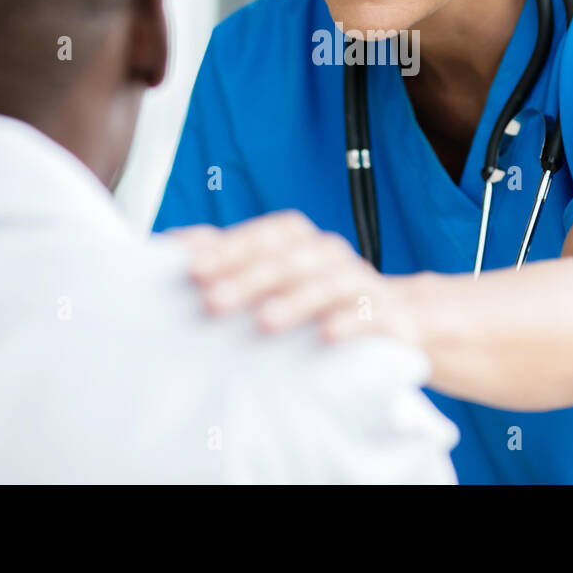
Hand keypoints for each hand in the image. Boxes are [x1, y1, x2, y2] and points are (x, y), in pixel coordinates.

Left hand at [168, 210, 427, 347]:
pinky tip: (327, 336)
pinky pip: (369, 314)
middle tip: (211, 300)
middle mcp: (328, 255)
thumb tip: (176, 246)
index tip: (188, 265)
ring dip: (295, 301)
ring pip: (326, 284)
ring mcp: (359, 282)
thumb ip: (233, 263)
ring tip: (265, 323)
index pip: (262, 236)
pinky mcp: (387, 314)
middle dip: (248, 277)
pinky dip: (349, 322)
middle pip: (287, 258)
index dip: (226, 247)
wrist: (396, 318)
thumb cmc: (319, 301)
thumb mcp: (276, 280)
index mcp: (299, 242)